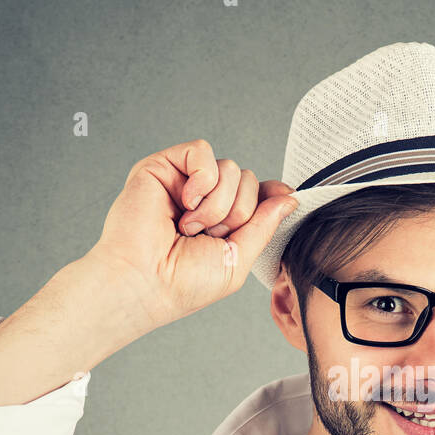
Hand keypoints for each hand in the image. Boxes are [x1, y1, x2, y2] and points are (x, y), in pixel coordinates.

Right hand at [88, 139, 297, 328]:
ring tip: (190, 227)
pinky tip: (186, 204)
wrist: (145, 281)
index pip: (257, 193)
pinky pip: (202, 152)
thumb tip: (289, 197)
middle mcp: (204, 199)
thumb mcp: (238, 259)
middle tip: (209, 236)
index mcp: (222, 222)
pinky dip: (202, 179)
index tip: (281, 199)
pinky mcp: (163, 167)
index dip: (270, 194)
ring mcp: (184, 183)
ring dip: (217, 205)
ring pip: (230, 169)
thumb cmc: (183, 282)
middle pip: (248, 181)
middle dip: (238, 213)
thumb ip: (264, 225)